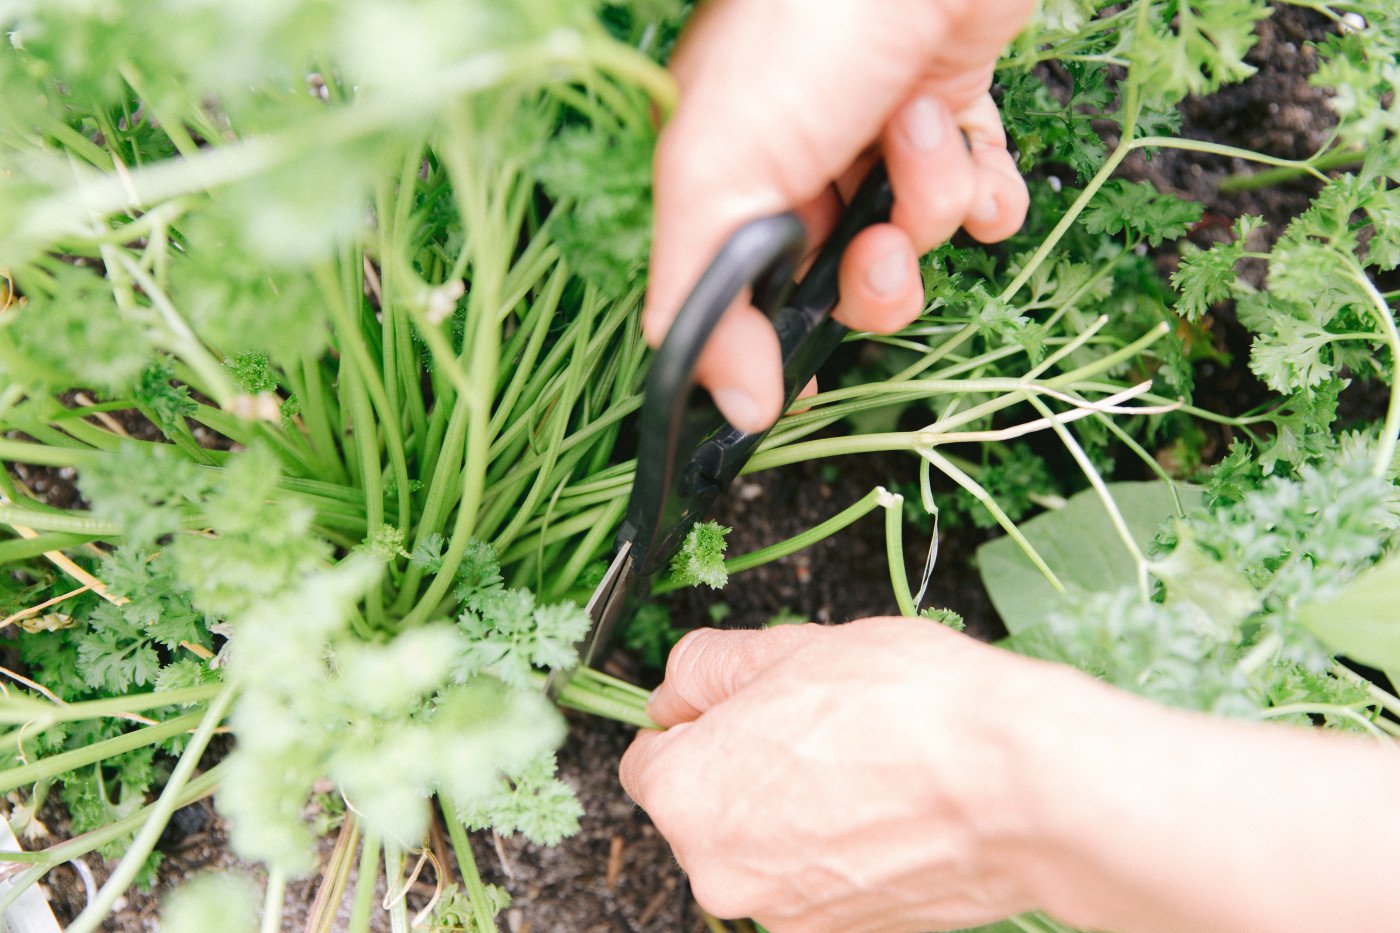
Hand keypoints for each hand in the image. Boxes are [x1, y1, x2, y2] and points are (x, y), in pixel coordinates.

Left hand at [619, 621, 1399, 932]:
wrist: (1019, 786)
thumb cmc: (909, 707)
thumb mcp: (789, 646)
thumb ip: (707, 668)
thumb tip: (677, 687)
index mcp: (686, 795)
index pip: (647, 758)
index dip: (692, 721)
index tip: (736, 704)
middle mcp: (719, 871)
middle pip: (705, 807)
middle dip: (743, 764)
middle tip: (815, 720)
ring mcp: (783, 913)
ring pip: (763, 843)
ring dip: (792, 805)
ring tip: (864, 759)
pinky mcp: (842, 932)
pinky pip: (814, 875)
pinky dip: (834, 844)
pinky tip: (887, 803)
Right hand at [645, 0, 1035, 431]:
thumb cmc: (806, 27)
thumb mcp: (720, 169)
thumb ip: (707, 296)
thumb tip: (731, 406)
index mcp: (729, 179)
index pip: (741, 298)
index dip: (772, 349)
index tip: (796, 391)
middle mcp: (802, 168)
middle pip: (840, 286)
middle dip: (872, 279)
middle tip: (881, 241)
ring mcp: (879, 143)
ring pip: (916, 243)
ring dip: (930, 204)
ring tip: (920, 131)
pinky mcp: (953, 115)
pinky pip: (981, 200)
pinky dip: (986, 188)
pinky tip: (974, 149)